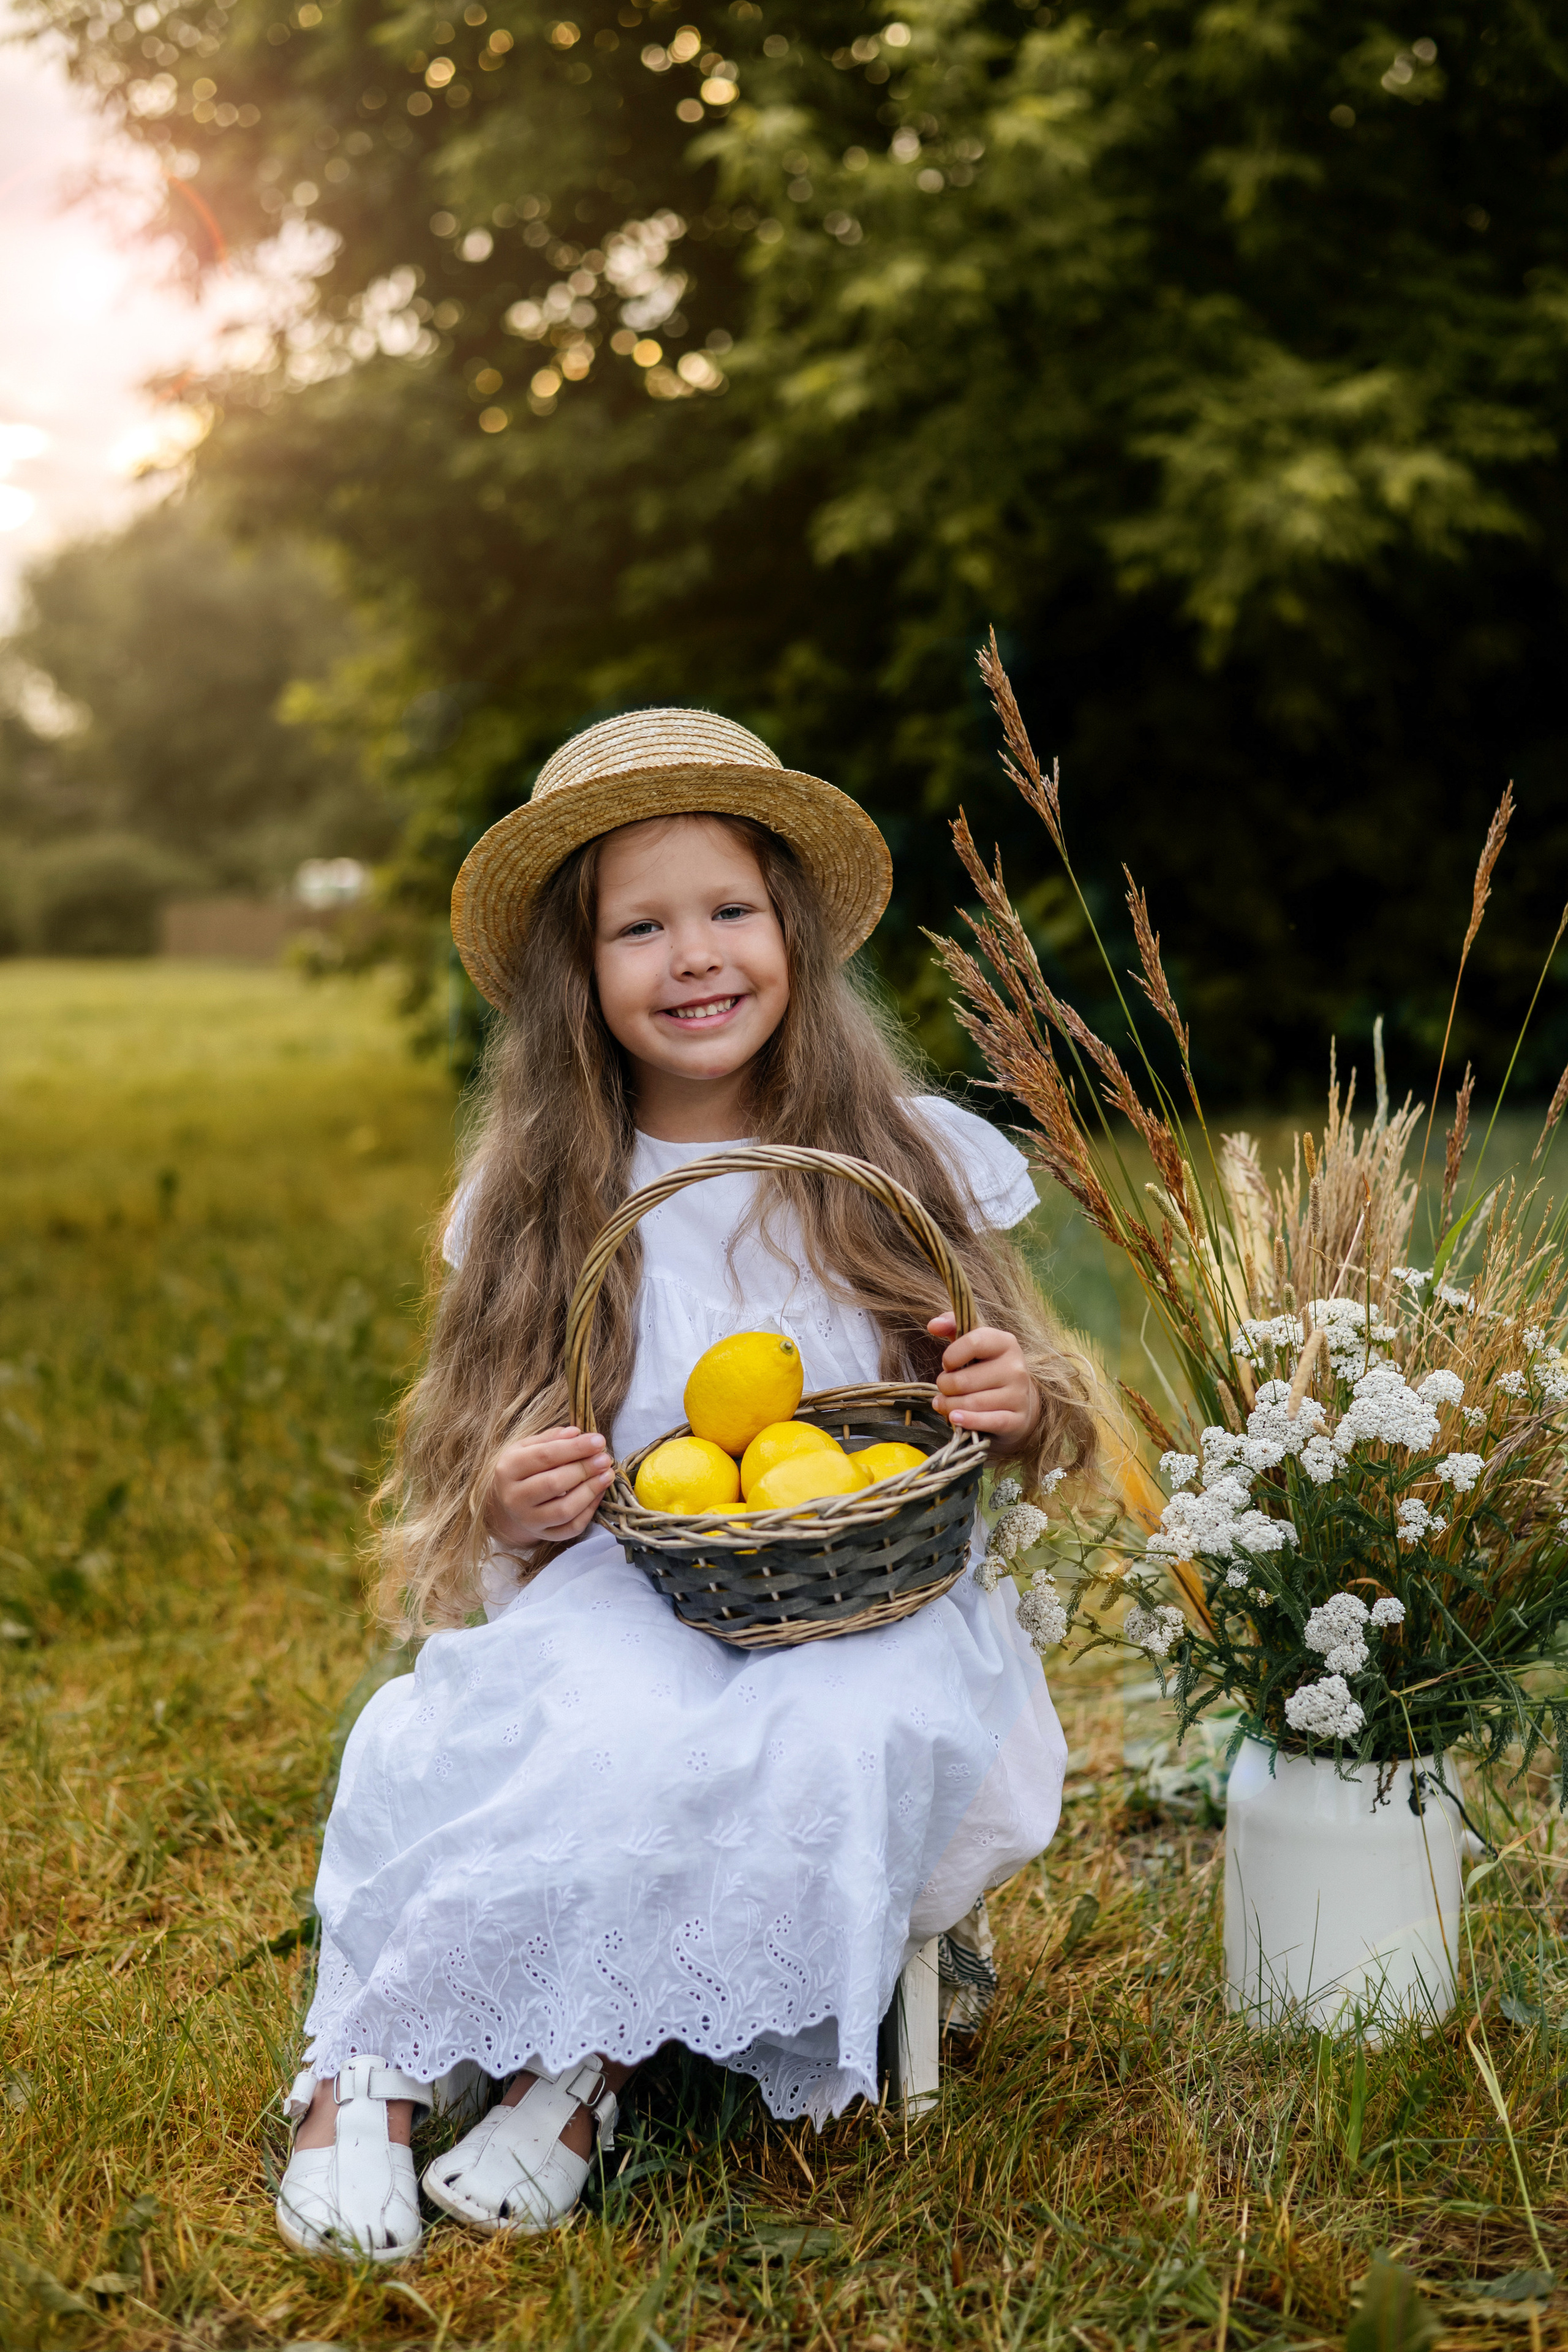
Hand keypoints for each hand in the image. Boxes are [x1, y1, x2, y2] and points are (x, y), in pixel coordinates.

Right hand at [487, 1426, 614, 1548]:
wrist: (507, 1503)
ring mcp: (528, 1520)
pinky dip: (589, 1511)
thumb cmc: (523, 1470)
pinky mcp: (544, 1535)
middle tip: (605, 1458)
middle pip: (554, 1483)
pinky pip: (571, 1527)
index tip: (598, 1440)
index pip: (544, 1456)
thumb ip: (551, 1438)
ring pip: (564, 1510)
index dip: (575, 1448)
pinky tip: (599, 1493)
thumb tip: (576, 1433)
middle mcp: (514, 1497)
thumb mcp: (528, 1447)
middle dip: (584, 1469)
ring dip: (590, 1491)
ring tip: (607, 1474)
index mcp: (508, 1469)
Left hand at [927, 1314, 1041, 1448]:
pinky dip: (967, 1421)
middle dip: (945, 1386)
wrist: (1019, 1400)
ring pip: (971, 1403)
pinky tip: (955, 1418)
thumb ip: (953, 1326)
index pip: (973, 1342)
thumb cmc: (987, 1367)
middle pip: (964, 1380)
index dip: (951, 1355)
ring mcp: (1018, 1395)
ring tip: (945, 1403)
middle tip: (944, 1387)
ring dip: (949, 1405)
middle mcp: (1016, 1368)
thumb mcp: (974, 1343)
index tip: (947, 1364)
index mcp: (1005, 1343)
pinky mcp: (1017, 1419)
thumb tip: (933, 1325)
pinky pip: (987, 1421)